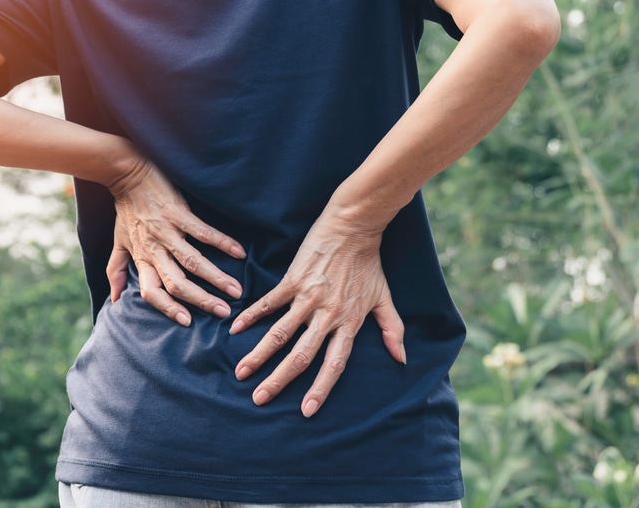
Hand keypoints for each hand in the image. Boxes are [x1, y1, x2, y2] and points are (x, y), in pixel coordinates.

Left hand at [106, 157, 245, 325]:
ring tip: (236, 290)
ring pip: (193, 262)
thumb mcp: (118, 242)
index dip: (168, 308)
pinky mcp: (178, 212)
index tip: (187, 322)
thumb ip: (116, 271)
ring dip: (216, 278)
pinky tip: (239, 252)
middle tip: (225, 312)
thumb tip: (114, 300)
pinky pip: (202, 232)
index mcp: (141, 258)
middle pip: (177, 282)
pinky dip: (222, 242)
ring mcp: (167, 231)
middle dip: (202, 300)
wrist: (127, 172)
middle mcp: (154, 249)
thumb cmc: (125, 209)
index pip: (152, 291)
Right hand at [229, 210, 405, 417]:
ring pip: (280, 333)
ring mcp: (308, 297)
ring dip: (259, 354)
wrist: (354, 226)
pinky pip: (270, 302)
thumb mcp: (385, 297)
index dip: (321, 388)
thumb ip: (392, 329)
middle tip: (260, 399)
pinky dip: (252, 315)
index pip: (334, 363)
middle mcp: (327, 314)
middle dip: (279, 380)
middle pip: (301, 355)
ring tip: (242, 372)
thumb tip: (402, 359)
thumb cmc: (369, 263)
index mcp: (349, 322)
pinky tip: (236, 328)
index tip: (306, 410)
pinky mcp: (293, 279)